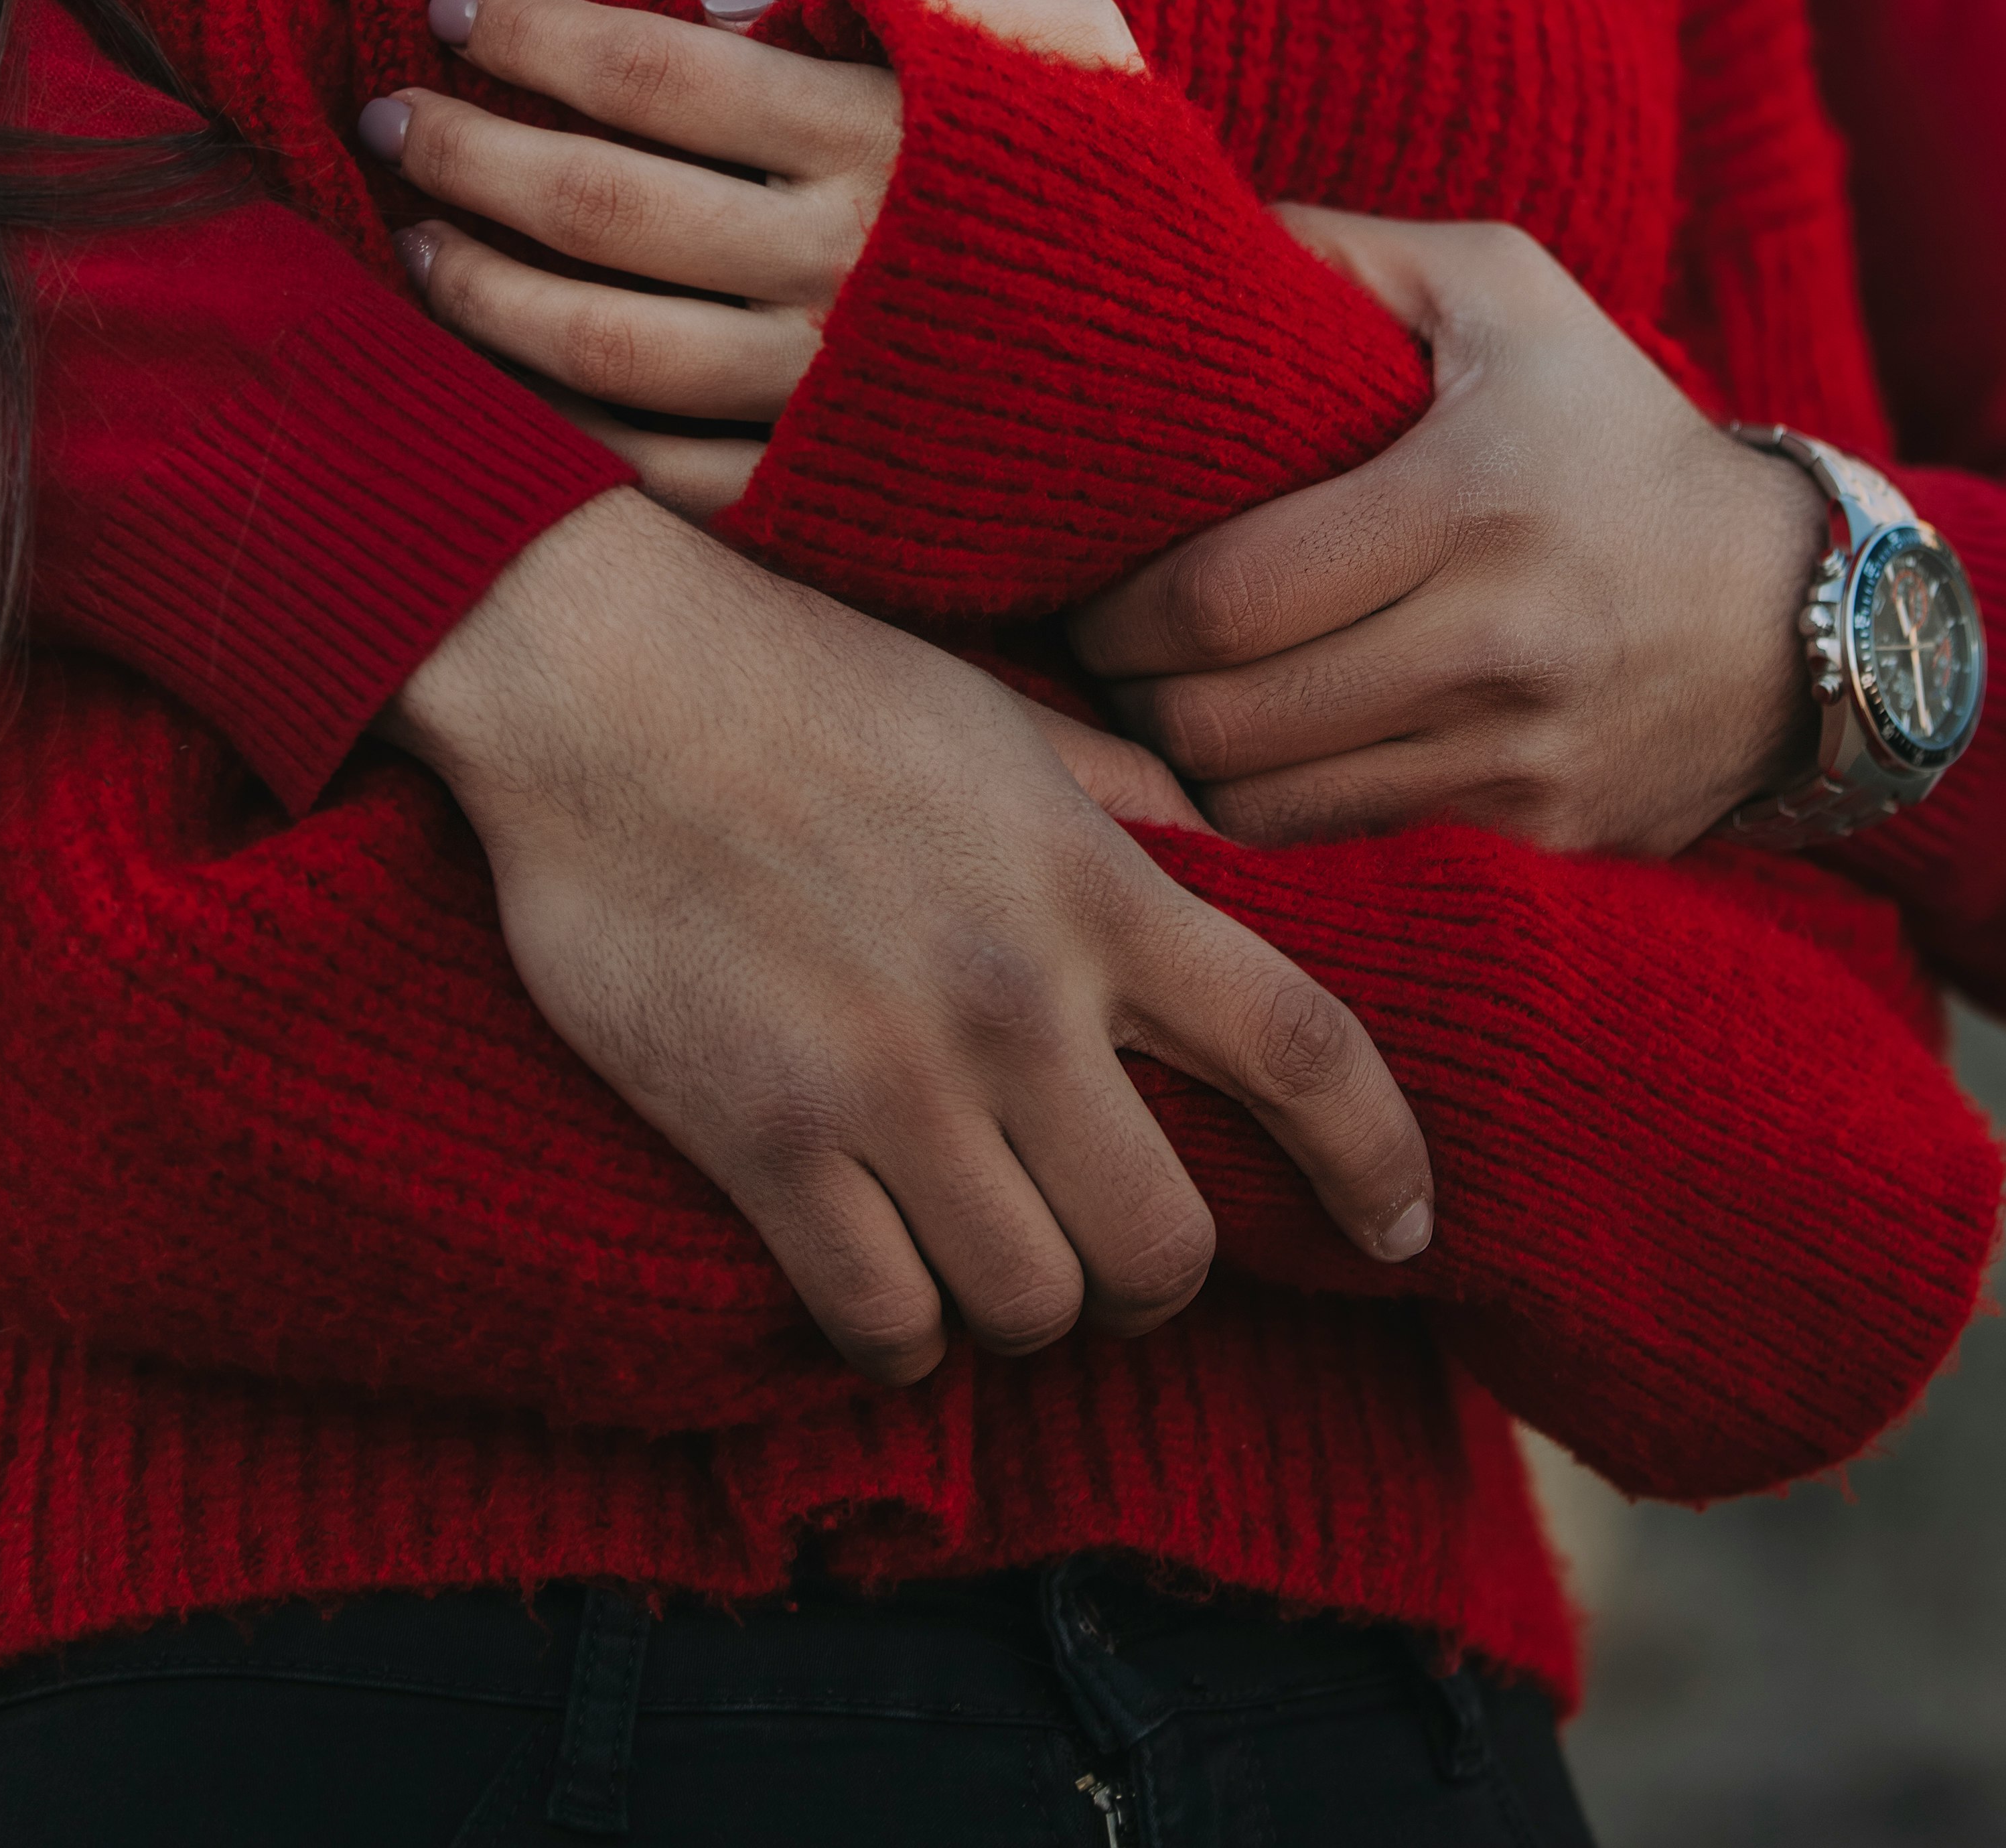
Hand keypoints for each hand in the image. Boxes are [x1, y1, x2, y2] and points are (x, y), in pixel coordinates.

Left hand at [362, 0, 1141, 518]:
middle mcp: (842, 266)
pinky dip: (557, 428)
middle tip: (391, 123)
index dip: (534, 33)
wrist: (1236, 410)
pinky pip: (653, 473)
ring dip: (480, 290)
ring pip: (595, 345)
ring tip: (417, 247)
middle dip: (466, 152)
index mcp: (890, 139)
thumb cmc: (1133, 209)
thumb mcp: (1075, 46)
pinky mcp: (826, 505)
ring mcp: (826, 398)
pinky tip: (500, 384)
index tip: (454, 10)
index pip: (656, 68)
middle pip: (594, 202)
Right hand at [387, 488, 1431, 1385]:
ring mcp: (888, 1082)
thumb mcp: (1004, 720)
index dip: (1378, 1160)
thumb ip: (1126, 805)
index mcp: (1094, 886)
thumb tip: (1227, 864)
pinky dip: (903, 1329)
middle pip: (1167, 1246)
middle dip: (1157, 1277)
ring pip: (1031, 1306)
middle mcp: (1015, 1000)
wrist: (603, 676)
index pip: (1303, 1050)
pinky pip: (883, 1323)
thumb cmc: (809, 683)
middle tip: (1118, 1243)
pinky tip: (889, 1277)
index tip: (1402, 1228)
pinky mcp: (762, 1141)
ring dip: (1025, 1305)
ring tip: (992, 1253)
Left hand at [1073, 213, 1826, 858]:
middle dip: (1126, 692)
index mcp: (1467, 501)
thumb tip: (1186, 232)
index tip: (1082, 584)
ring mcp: (1514, 751)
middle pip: (1222, 716)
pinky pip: (1339, 839)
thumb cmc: (1615, 429)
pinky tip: (1247, 756)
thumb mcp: (1504, 294)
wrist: (1804, 609)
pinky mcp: (1530, 826)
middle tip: (1097, 650)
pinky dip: (1267, 810)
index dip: (1116, 610)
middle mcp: (1494, 640)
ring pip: (1263, 801)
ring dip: (1183, 761)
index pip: (1223, 598)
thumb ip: (1345, 255)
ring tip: (1159, 703)